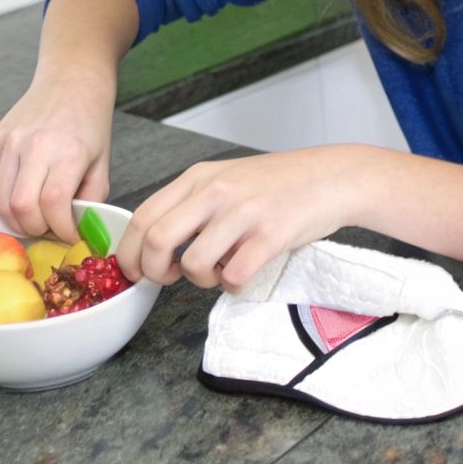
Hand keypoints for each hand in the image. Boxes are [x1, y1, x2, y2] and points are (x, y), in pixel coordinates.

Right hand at [0, 69, 116, 243]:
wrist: (71, 78)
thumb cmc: (91, 121)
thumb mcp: (103, 163)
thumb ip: (90, 199)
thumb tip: (75, 230)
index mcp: (67, 152)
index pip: (53, 206)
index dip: (61, 231)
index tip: (70, 236)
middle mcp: (34, 146)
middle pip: (21, 208)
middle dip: (36, 230)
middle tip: (50, 229)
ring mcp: (11, 142)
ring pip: (1, 201)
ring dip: (18, 220)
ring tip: (36, 218)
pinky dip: (10, 198)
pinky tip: (28, 193)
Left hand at [114, 147, 371, 290]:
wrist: (333, 177)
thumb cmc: (278, 184)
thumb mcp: (225, 179)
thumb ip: (191, 204)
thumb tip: (155, 244)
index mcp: (198, 178)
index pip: (143, 216)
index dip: (130, 252)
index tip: (135, 271)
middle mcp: (215, 191)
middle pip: (157, 240)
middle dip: (153, 272)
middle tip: (168, 280)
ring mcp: (244, 212)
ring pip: (194, 263)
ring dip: (200, 280)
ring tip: (218, 273)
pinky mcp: (272, 235)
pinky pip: (235, 277)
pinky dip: (234, 286)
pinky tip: (243, 274)